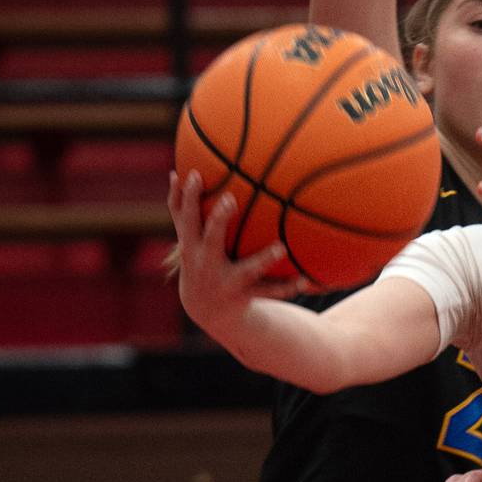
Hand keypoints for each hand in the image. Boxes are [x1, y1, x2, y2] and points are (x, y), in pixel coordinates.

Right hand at [167, 169, 305, 337]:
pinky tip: (306, 280)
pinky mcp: (245, 296)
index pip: (186, 218)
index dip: (189, 198)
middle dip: (218, 220)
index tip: (197, 175)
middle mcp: (205, 264)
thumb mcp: (186, 238)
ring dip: (264, 259)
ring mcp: (226, 282)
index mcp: (191, 246)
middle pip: (211, 239)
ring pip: (247, 269)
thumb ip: (180, 209)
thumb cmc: (198, 259)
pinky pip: (268, 291)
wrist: (206, 310)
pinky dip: (287, 287)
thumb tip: (176, 171)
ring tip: (280, 247)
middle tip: (229, 199)